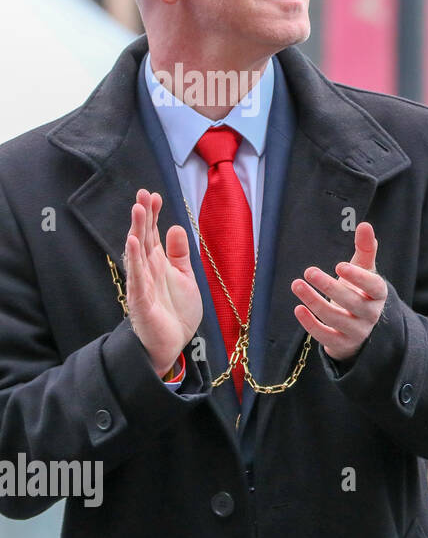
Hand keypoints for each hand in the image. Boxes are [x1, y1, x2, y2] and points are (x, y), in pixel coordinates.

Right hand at [123, 189, 202, 376]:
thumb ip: (180, 254)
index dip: (153, 215)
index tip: (153, 195)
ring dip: (137, 231)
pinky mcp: (140, 300)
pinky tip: (132, 242)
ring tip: (137, 210)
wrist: (173, 344)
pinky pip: (136, 277)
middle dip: (143, 216)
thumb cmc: (176, 312)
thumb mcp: (185, 277)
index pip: (152, 234)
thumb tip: (175, 227)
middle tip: (142, 194)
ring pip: (137, 253)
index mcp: (158, 264)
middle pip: (143, 238)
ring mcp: (142, 284)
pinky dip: (134, 260)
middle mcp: (147, 270)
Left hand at [291, 221, 387, 362]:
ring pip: (336, 318)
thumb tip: (365, 224)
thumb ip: (366, 249)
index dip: (358, 277)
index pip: (374, 286)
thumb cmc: (361, 293)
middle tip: (308, 271)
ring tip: (296, 284)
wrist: (362, 330)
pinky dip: (311, 324)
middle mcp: (371, 315)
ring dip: (314, 302)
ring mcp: (357, 332)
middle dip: (329, 286)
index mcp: (378, 295)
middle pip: (352, 302)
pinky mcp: (342, 344)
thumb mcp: (365, 272)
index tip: (339, 266)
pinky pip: (326, 336)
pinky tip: (298, 309)